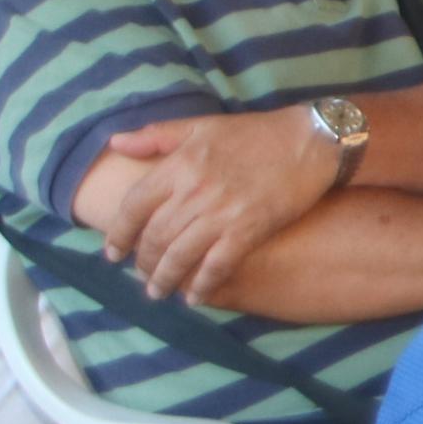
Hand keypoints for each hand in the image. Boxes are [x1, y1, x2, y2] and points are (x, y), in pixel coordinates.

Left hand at [91, 110, 340, 301]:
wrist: (309, 142)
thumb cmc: (254, 133)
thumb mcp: (201, 126)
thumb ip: (156, 136)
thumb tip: (115, 142)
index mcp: (179, 165)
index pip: (134, 206)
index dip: (119, 234)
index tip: (113, 253)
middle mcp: (194, 191)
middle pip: (155, 237)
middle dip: (142, 262)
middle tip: (141, 275)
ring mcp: (221, 213)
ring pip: (179, 256)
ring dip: (164, 279)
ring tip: (158, 291)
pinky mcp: (248, 230)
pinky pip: (216, 266)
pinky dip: (202, 284)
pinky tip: (195, 297)